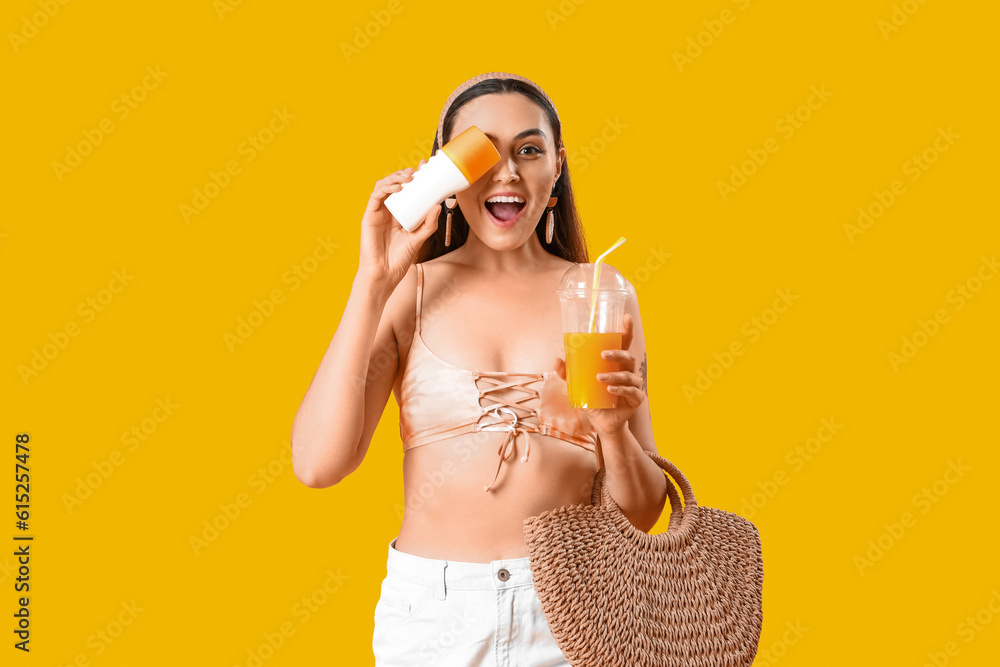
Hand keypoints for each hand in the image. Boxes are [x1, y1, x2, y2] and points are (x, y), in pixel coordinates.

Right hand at [357, 154, 440, 288]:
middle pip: (394, 184)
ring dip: (395, 177)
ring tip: (409, 177)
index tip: (424, 167)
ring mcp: (378, 212)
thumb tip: (438, 206)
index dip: (414, 177)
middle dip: (405, 174)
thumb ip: (428, 224)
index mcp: (399, 213)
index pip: (406, 190)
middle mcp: (388, 210)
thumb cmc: (400, 258)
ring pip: (383, 186)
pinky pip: (375, 196)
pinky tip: (398, 187)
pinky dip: (386, 188)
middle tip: (417, 170)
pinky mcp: (369, 216)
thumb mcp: (419, 238)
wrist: (384, 273)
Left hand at [553, 313, 643, 435]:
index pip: (624, 343)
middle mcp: (627, 371)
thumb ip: (569, 374)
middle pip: (628, 356)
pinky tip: (610, 391)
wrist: (602, 423)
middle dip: (617, 353)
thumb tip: (556, 360)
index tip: (626, 317)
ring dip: (614, 375)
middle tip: (603, 354)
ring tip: (599, 378)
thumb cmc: (593, 399)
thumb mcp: (578, 386)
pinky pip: (631, 392)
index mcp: (617, 363)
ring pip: (628, 375)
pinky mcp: (636, 399)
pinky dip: (620, 390)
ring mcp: (634, 385)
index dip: (627, 330)